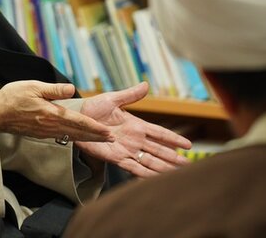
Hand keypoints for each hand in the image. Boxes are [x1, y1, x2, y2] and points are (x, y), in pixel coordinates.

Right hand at [0, 80, 113, 141]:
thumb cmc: (12, 98)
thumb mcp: (33, 87)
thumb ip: (54, 90)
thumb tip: (72, 89)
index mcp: (51, 114)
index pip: (78, 122)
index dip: (94, 127)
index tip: (107, 131)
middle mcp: (50, 126)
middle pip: (78, 132)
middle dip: (96, 136)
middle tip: (111, 139)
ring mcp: (45, 132)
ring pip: (71, 136)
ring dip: (87, 138)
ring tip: (100, 139)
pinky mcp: (40, 133)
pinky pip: (62, 137)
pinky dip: (74, 137)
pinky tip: (78, 137)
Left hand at [76, 82, 191, 177]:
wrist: (77, 119)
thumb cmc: (93, 108)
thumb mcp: (113, 99)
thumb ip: (130, 95)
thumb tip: (146, 85)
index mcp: (136, 125)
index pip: (159, 133)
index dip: (173, 139)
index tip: (188, 146)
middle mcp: (135, 139)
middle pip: (158, 150)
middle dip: (172, 158)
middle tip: (187, 166)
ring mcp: (126, 150)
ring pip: (149, 161)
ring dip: (162, 168)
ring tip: (176, 175)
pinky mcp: (115, 158)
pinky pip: (133, 168)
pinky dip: (144, 174)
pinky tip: (154, 179)